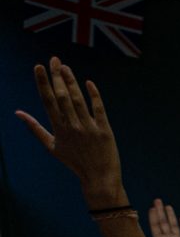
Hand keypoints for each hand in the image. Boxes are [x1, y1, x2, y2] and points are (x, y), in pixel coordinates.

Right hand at [16, 57, 126, 205]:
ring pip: (78, 101)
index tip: (38, 67)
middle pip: (62, 97)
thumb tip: (18, 112)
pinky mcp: (105, 131)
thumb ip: (35, 128)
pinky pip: (99, 110)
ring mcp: (89, 128)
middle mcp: (72, 127)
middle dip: (56, 77)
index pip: (47, 101)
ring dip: (71, 82)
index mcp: (58, 129)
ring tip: (65, 67)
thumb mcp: (51, 146)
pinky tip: (88, 82)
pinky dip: (94, 96)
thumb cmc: (74, 162)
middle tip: (54, 59)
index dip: (42, 83)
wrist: (99, 178)